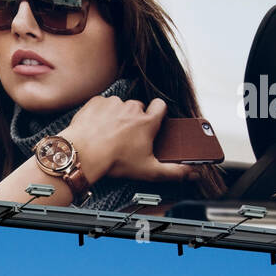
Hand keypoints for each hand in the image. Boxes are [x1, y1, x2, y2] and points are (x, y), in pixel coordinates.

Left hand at [63, 95, 198, 184]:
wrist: (83, 154)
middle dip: (135, 119)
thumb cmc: (114, 161)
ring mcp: (113, 104)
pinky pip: (101, 104)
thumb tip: (192, 173)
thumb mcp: (148, 170)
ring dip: (117, 116)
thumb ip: (173, 172)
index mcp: (147, 122)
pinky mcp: (96, 103)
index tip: (152, 122)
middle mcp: (132, 108)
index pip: (161, 105)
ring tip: (109, 134)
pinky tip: (97, 127)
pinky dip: (100, 114)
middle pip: (139, 108)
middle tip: (128, 136)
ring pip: (119, 106)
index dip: (158, 112)